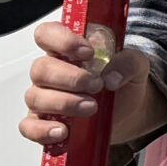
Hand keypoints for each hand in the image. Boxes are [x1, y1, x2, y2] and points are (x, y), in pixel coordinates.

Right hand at [20, 21, 158, 148]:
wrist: (129, 112)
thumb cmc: (123, 82)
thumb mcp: (136, 65)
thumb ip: (129, 62)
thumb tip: (112, 77)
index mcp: (67, 51)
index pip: (47, 34)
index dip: (62, 41)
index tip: (88, 53)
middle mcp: (51, 73)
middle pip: (40, 69)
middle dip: (71, 78)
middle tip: (97, 86)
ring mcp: (44, 98)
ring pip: (35, 97)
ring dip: (64, 103)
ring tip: (92, 107)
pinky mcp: (43, 123)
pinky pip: (30, 127)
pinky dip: (43, 130)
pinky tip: (63, 131)